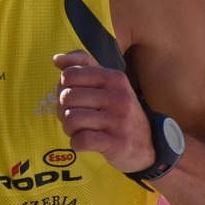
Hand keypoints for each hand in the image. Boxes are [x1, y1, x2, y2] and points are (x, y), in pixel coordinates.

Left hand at [52, 50, 152, 172]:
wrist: (147, 145)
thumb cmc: (118, 112)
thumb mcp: (107, 84)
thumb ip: (82, 66)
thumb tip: (57, 59)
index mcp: (114, 78)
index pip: (70, 75)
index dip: (63, 88)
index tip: (73, 98)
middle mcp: (118, 96)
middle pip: (67, 97)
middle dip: (63, 110)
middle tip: (74, 117)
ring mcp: (119, 120)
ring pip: (71, 119)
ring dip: (69, 128)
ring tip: (80, 130)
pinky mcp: (117, 143)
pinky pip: (81, 140)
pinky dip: (76, 143)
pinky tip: (84, 142)